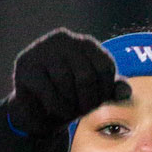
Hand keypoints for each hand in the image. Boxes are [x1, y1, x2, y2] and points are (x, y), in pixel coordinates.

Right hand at [7, 28, 125, 136]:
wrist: (38, 110)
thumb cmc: (71, 98)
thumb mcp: (95, 94)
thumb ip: (113, 90)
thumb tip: (125, 91)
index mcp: (84, 43)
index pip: (105, 67)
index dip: (105, 92)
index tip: (97, 102)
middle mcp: (63, 40)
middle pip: (86, 75)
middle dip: (88, 101)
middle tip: (82, 111)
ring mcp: (42, 50)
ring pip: (66, 82)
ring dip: (71, 106)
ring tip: (69, 111)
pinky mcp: (25, 66)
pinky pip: (48, 91)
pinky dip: (57, 108)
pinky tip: (57, 112)